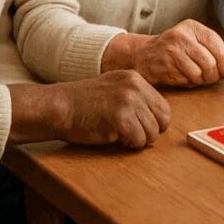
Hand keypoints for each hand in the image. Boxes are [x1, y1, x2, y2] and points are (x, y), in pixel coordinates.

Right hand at [9, 70, 170, 148]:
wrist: (59, 106)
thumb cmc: (83, 103)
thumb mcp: (114, 88)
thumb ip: (136, 97)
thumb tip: (159, 118)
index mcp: (136, 79)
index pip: (164, 107)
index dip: (155, 122)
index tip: (140, 127)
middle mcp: (135, 87)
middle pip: (163, 120)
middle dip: (150, 132)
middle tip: (131, 134)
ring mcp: (129, 101)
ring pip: (152, 133)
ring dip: (138, 140)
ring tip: (119, 135)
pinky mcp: (120, 117)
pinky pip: (138, 140)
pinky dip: (129, 145)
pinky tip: (114, 137)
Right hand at [103, 20, 223, 86]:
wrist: (143, 54)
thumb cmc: (175, 49)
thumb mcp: (192, 39)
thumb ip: (211, 49)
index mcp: (191, 27)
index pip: (215, 43)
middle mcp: (180, 36)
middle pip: (209, 62)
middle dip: (213, 75)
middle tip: (210, 78)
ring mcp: (171, 51)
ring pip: (199, 74)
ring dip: (201, 81)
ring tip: (196, 77)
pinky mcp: (164, 67)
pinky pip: (186, 80)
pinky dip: (188, 83)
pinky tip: (182, 77)